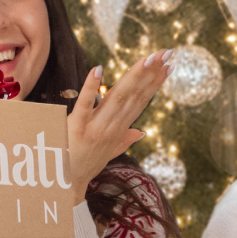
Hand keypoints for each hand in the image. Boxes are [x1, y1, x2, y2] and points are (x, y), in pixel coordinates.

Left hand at [64, 49, 173, 202]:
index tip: (169, 65)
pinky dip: (91, 87)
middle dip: (151, 73)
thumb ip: (125, 140)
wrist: (67, 184)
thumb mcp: (109, 153)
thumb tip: (140, 132)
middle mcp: (111, 127)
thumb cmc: (86, 165)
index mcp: (120, 130)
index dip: (155, 83)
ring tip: (147, 59)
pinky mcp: (76, 126)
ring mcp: (95, 127)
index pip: (141, 101)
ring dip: (133, 77)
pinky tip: (98, 68)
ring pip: (118, 97)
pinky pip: (85, 104)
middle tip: (166, 53)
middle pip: (134, 95)